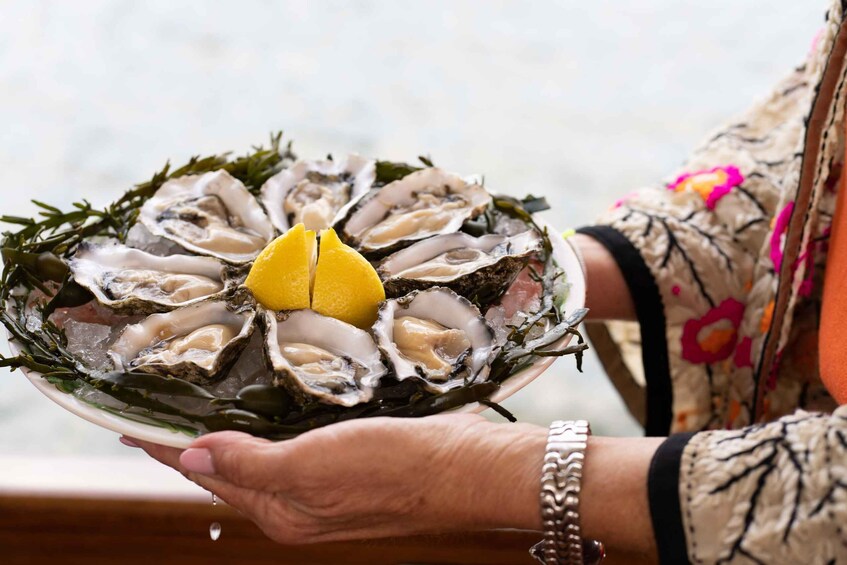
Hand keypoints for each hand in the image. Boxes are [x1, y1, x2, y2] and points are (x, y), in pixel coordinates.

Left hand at [131, 414, 545, 543]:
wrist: (460, 467)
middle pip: (231, 470)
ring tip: (208, 410)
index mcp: (282, 510)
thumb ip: (248, 463)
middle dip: (196, 445)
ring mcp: (325, 485)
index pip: (208, 475)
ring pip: (263, 457)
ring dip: (234, 435)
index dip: (169, 451)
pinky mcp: (349, 462)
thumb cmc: (391, 468)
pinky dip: (274, 428)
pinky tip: (274, 410)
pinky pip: (295, 446)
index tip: (134, 429)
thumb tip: (191, 457)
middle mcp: (298, 503)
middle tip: (166, 412)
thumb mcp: (311, 466)